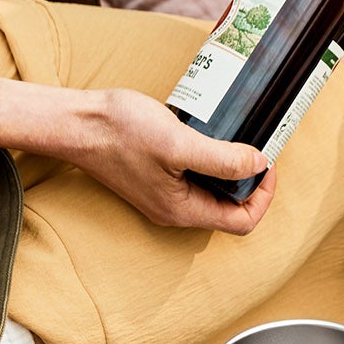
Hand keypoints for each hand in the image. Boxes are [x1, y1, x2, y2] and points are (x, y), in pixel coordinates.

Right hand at [0, 81, 275, 233]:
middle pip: (230, 208)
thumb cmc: (120, 132)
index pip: (242, 221)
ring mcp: (164, 194)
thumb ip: (221, 158)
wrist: (76, 123)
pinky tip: (211, 131)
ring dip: (231, 167)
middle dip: (251, 180)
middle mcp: (175, 209)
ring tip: (239, 135)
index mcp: (183, 210)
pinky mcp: (156, 176)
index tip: (268, 160)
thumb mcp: (178, 143)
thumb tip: (259, 165)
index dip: (263, 194)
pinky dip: (210, 158)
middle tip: (258, 143)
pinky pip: (195, 176)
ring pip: (213, 191)